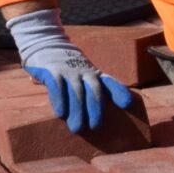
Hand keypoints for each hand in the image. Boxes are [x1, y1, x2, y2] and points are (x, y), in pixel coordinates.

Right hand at [6, 8, 132, 133]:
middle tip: (95, 127)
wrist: (46, 44)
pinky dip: (60, 100)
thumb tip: (97, 119)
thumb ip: (91, 91)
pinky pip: (57, 86)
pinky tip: (61, 114)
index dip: (119, 92)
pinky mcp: (51, 71)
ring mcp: (68, 70)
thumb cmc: (68, 68)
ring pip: (76, 91)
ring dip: (77, 110)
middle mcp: (84, 71)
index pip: (110, 82)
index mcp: (94, 73)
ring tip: (77, 128)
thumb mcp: (83, 74)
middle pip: (94, 89)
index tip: (127, 104)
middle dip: (95, 108)